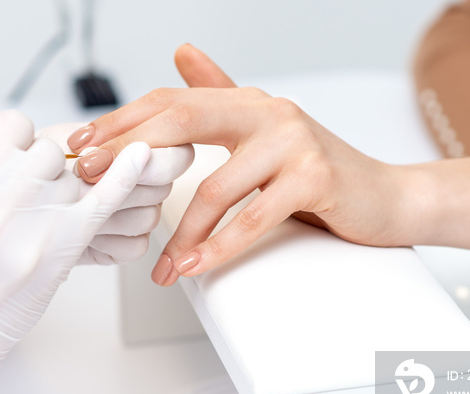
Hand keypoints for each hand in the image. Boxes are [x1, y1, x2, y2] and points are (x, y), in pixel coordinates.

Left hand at [37, 123, 193, 264]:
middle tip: (84, 181)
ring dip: (110, 214)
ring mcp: (134, 216)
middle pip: (162, 189)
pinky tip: (80, 231)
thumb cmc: (31, 165)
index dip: (152, 159)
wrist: (5, 198)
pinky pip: (134, 247)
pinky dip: (105, 240)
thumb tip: (139, 150)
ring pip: (149, 219)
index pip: (176, 155)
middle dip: (121, 186)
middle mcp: (142, 183)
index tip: (110, 159)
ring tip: (75, 207)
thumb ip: (107, 142)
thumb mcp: (61, 141)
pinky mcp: (121, 246)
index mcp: (137, 148)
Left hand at [67, 45, 412, 285]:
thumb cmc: (318, 170)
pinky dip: (220, 246)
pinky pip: (253, 218)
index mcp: (248, 101)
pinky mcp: (315, 178)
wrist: (386, 196)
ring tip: (162, 265)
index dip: (123, 122)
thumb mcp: (264, 129)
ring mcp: (294, 142)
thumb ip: (222, 93)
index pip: (172, 101)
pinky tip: (195, 265)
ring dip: (181, 232)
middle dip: (130, 153)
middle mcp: (269, 112)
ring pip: (217, 187)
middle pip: (183, 121)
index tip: (83, 148)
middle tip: (92, 182)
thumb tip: (182, 52)